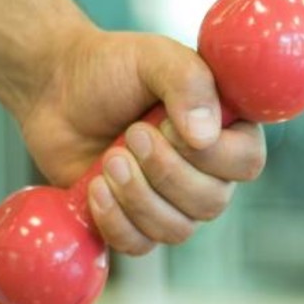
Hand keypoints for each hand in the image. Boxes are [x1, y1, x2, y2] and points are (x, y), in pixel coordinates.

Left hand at [19, 25, 265, 254]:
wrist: (57, 88)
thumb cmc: (113, 67)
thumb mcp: (155, 58)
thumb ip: (189, 84)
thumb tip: (204, 137)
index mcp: (227, 129)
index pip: (247, 163)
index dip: (210, 155)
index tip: (167, 123)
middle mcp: (209, 171)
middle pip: (212, 202)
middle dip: (164, 172)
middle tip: (131, 135)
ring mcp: (173, 201)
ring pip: (177, 229)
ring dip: (138, 197)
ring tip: (109, 160)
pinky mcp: (135, 221)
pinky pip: (141, 246)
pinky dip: (115, 221)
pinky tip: (95, 186)